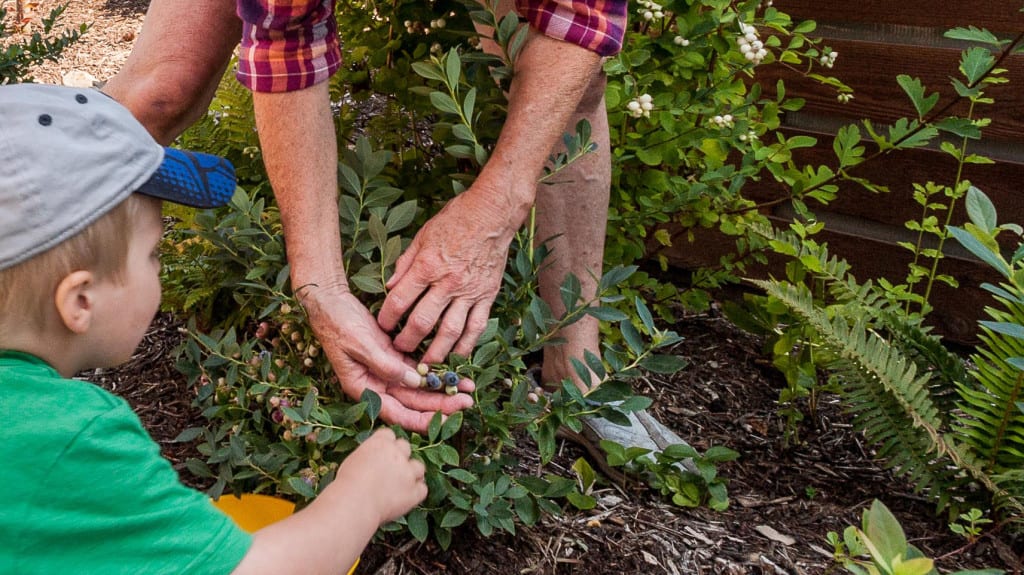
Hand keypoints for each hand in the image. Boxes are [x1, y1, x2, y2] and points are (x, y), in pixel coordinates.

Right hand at [301, 284, 474, 433]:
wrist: (330, 302)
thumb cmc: (339, 324)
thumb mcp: (361, 345)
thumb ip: (387, 366)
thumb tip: (415, 383)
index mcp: (364, 390)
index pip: (398, 415)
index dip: (424, 420)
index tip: (448, 419)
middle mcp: (378, 386)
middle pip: (414, 404)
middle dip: (442, 405)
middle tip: (469, 402)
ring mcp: (388, 372)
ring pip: (420, 388)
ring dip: (444, 390)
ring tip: (469, 389)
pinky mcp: (395, 357)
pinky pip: (419, 371)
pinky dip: (436, 372)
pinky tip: (456, 373)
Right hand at [334, 428, 427, 523]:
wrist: (355, 503)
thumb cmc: (346, 484)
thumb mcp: (353, 460)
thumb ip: (368, 455)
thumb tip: (371, 459)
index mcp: (381, 443)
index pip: (389, 434)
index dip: (386, 444)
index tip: (382, 453)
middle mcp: (398, 454)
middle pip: (406, 447)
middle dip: (400, 456)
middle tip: (391, 469)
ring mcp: (408, 473)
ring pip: (419, 467)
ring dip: (412, 473)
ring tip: (402, 484)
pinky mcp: (414, 492)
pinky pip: (422, 489)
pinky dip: (416, 493)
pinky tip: (407, 497)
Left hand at [379, 188, 523, 363]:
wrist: (494, 214)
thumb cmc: (456, 220)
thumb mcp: (423, 235)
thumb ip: (406, 262)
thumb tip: (389, 285)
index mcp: (428, 265)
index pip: (401, 299)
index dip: (387, 316)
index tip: (382, 326)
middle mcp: (448, 282)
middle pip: (422, 321)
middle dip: (407, 340)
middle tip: (398, 350)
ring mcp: (469, 292)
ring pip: (450, 331)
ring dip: (435, 351)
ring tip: (425, 363)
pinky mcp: (487, 296)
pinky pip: (476, 327)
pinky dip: (466, 345)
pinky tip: (457, 356)